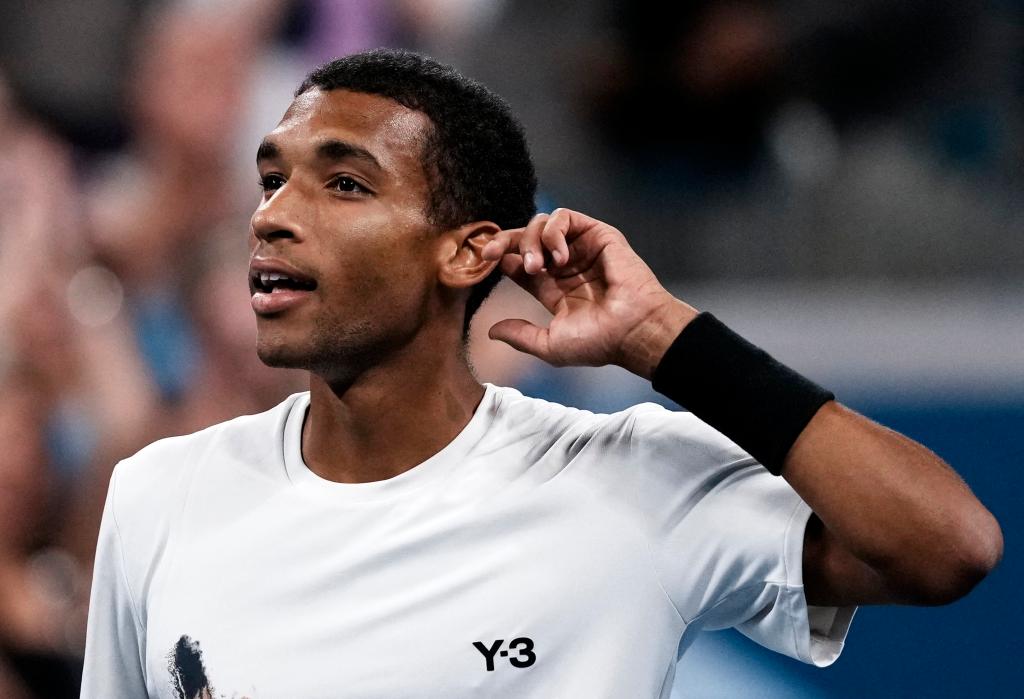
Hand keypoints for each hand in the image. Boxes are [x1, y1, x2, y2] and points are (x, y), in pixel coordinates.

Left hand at [481, 208, 697, 378]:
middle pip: (524, 239)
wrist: (633, 330)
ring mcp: (580, 248)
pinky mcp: (596, 234)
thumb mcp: (550, 345)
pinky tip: (557, 257)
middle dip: (504, 242)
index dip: (500, 257)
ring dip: (529, 241)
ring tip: (536, 267)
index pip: (517, 262)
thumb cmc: (599, 342)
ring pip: (541, 224)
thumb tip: (491, 332)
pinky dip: (553, 232)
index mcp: (552, 287)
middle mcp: (564, 265)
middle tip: (491, 255)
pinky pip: (564, 217)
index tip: (484, 263)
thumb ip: (521, 336)